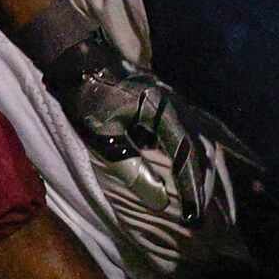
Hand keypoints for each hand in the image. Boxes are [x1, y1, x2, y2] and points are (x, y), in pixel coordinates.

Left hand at [40, 28, 214, 226]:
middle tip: (199, 214)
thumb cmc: (87, 99)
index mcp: (163, 112)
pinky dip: (191, 154)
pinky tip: (187, 170)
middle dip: (201, 184)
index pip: (187, 157)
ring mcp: (173, 101)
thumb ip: (133, 168)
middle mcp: (176, 105)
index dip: (192, 190)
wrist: (78, 61)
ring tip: (196, 198)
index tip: (194, 218)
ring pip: (197, 140)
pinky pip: (188, 131)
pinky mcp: (165, 101)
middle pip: (200, 149)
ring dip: (199, 170)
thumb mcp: (104, 136)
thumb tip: (161, 200)